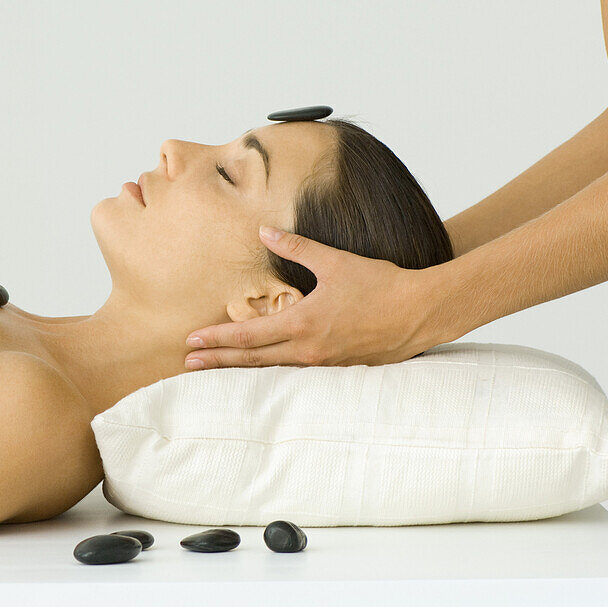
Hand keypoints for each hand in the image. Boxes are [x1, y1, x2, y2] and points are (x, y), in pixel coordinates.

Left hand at [183, 225, 449, 368]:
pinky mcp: (338, 369)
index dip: (217, 339)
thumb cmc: (380, 284)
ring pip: (272, 371)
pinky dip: (271, 373)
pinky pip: (295, 374)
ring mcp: (323, 364)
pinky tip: (260, 373)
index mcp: (303, 323)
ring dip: (240, 371)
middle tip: (187, 364)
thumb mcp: (334, 261)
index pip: (248, 336)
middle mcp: (308, 350)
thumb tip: (265, 232)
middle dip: (217, 362)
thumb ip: (295, 248)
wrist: (421, 312)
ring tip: (214, 371)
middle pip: (252, 360)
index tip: (191, 341)